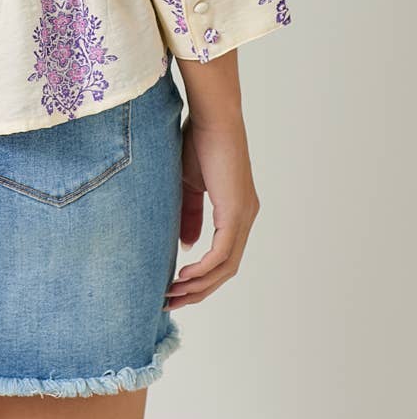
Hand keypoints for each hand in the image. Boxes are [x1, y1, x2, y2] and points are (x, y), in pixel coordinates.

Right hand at [163, 111, 259, 310]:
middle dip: (199, 290)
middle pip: (226, 269)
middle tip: (172, 302)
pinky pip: (222, 253)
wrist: (211, 116)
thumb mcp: (188, 185)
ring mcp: (244, 216)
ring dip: (199, 285)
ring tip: (173, 294)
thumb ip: (189, 216)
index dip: (201, 277)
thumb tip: (186, 248)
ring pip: (226, 266)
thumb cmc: (198, 141)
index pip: (223, 256)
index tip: (176, 287)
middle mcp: (246, 217)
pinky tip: (185, 276)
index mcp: (236, 211)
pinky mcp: (236, 212)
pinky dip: (203, 269)